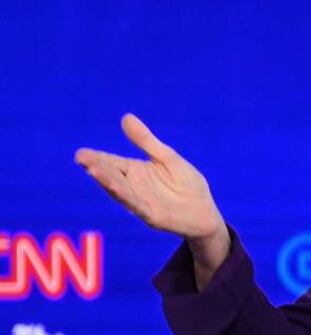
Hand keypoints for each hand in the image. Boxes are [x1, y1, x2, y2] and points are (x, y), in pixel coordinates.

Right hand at [75, 114, 226, 244]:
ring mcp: (142, 203)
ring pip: (121, 191)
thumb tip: (125, 117)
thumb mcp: (167, 158)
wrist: (206, 212)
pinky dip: (127, 197)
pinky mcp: (153, 216)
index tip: (80, 153)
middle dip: (98, 168)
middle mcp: (134, 187)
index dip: (97, 159)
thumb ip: (146, 141)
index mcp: (136, 172)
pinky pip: (138, 205)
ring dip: (108, 182)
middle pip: (112, 177)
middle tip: (82, 158)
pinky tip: (117, 189)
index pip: (112, 163)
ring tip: (93, 170)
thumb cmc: (187, 185)